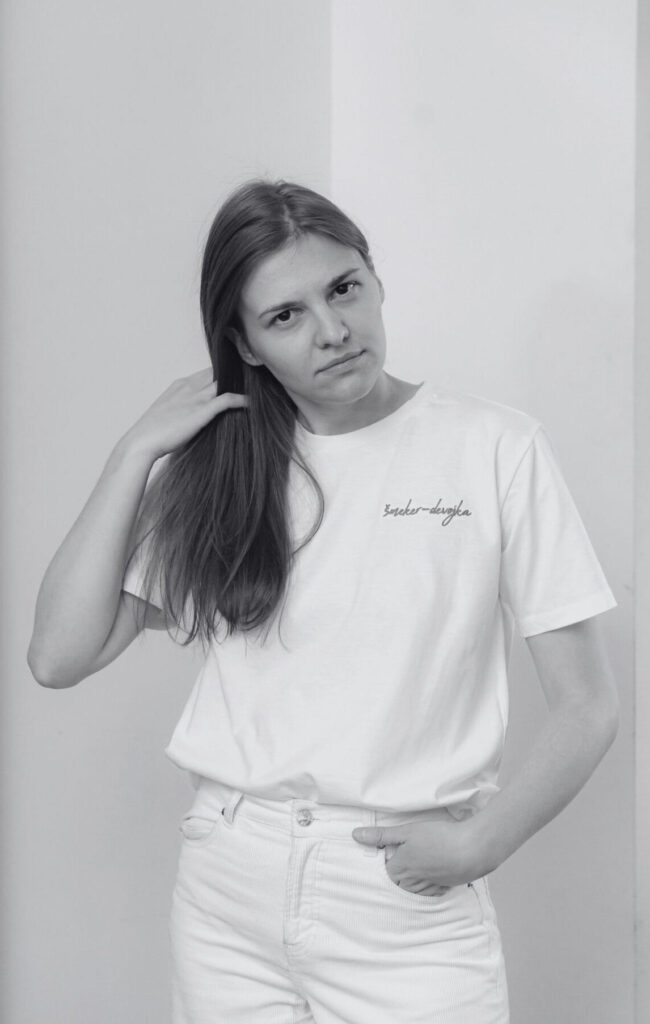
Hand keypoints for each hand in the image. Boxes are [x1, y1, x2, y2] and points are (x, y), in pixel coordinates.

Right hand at [125, 367, 248, 460]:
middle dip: (235, 373)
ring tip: (258, 385)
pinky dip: (242, 399)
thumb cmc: (153, 434)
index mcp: (180, 385)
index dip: (224, 373)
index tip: (238, 378)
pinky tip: (252, 403)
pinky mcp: (201, 410)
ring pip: (224, 381)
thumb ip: (185, 410)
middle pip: (218, 371)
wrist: (141, 442)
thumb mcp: (170, 414)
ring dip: (241, 383)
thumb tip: (197, 418)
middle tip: (253, 376)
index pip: (208, 371)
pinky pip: (227, 399)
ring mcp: (195, 397)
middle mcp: (189, 386)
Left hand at [351, 817, 491, 894]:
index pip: (384, 871)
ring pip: (412, 889)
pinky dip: (428, 882)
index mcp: (399, 870)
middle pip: (397, 882)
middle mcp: (412, 884)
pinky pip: (429, 891)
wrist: (472, 849)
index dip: (388, 859)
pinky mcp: (443, 888)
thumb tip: (355, 836)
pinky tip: (434, 871)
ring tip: (421, 862)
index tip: (393, 849)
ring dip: (412, 879)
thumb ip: (381, 835)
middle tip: (408, 856)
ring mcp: (429, 887)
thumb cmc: (439, 838)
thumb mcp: (406, 832)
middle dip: (399, 872)